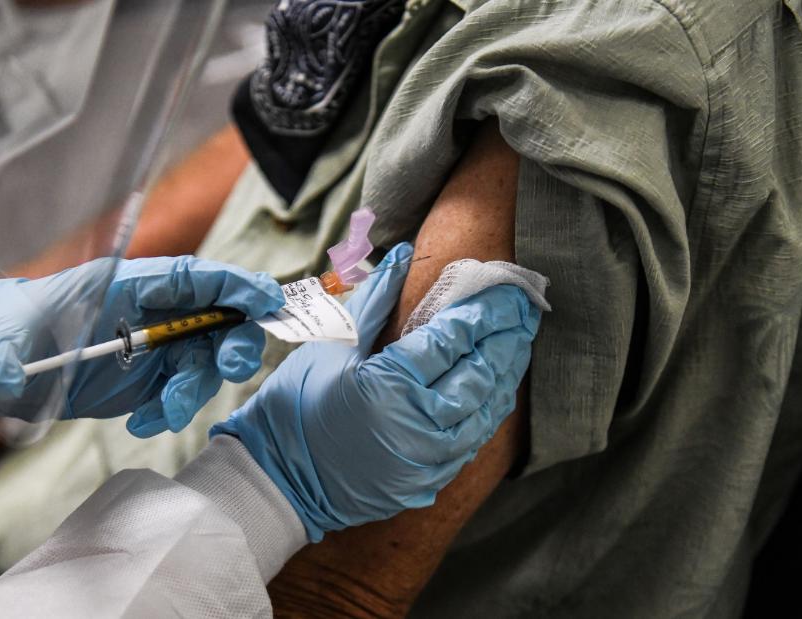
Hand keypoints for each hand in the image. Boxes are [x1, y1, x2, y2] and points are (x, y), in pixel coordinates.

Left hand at [0, 256, 284, 436]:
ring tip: (161, 415)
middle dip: (234, 342)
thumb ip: (3, 361)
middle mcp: (147, 313)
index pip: (193, 277)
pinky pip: (180, 393)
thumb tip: (9, 378)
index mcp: (124, 285)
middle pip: (216, 318)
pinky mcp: (145, 378)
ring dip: (194, 390)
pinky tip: (143, 423)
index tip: (269, 299)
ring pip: (203, 362)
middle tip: (227, 369)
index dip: (235, 285)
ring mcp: (150, 346)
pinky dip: (172, 411)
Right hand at [213, 243, 541, 540]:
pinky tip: (495, 386)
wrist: (279, 481)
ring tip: (517, 342)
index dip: (482, 312)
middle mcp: (416, 426)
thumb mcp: (331, 348)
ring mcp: (426, 460)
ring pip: (485, 409)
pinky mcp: (428, 481)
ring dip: (506, 372)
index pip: (451, 340)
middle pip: (479, 373)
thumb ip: (375, 302)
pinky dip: (488, 408)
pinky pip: (472, 440)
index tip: (502, 291)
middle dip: (505, 337)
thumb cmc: (294, 408)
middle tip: (523, 309)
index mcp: (387, 386)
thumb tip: (403, 255)